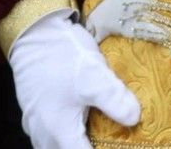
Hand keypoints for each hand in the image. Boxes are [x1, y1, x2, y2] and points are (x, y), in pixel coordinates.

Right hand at [6, 10, 139, 148]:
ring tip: (99, 136)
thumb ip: (115, 101)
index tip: (122, 146)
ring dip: (74, 144)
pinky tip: (82, 123)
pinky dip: (66, 135)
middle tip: (112, 140)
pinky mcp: (35, 110)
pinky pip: (49, 133)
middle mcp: (42, 132)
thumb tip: (135, 119)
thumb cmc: (63, 57)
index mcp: (58, 130)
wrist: (35, 33)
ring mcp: (35, 122)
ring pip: (54, 145)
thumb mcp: (95, 77)